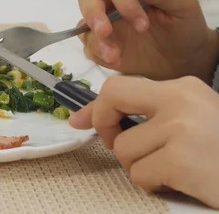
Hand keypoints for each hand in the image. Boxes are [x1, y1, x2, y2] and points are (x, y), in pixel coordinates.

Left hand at [69, 75, 218, 208]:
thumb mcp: (188, 123)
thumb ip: (145, 115)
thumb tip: (81, 119)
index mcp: (184, 88)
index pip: (120, 85)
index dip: (97, 107)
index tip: (82, 122)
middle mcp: (182, 99)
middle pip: (112, 97)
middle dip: (106, 126)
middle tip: (123, 148)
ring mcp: (182, 128)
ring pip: (125, 149)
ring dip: (140, 168)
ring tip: (171, 171)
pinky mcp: (182, 158)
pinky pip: (140, 174)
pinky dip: (153, 185)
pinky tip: (180, 183)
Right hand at [77, 0, 218, 81]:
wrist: (186, 58)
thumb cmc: (184, 26)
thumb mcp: (183, 6)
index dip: (124, 2)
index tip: (143, 25)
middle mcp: (112, 4)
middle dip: (94, 15)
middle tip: (105, 32)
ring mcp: (105, 27)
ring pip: (84, 27)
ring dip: (96, 40)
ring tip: (113, 55)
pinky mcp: (102, 48)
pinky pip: (89, 49)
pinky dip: (98, 55)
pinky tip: (116, 61)